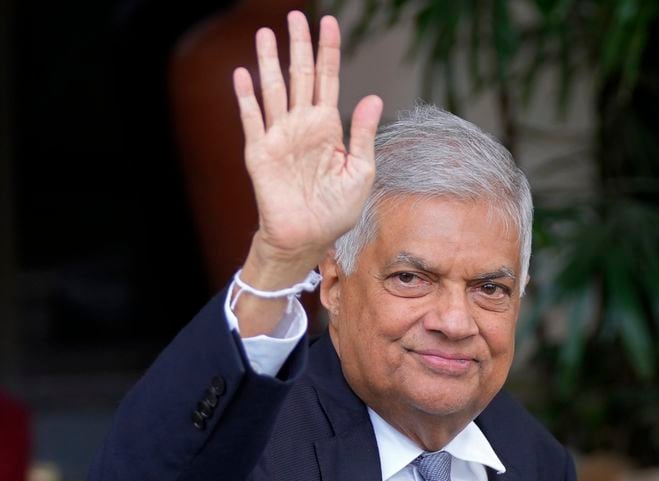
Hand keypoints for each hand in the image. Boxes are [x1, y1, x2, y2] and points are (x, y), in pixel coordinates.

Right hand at [233, 12, 382, 274]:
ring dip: (269, 62)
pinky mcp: (260, 153)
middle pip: (300, 76)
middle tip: (295, 16)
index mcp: (328, 128)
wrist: (308, 238)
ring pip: (273, 90)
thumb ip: (362, 134)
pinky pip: (252, 120)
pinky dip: (246, 97)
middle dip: (298, 46)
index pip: (328, 80)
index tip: (330, 24)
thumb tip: (373, 97)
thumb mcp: (360, 172)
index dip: (328, 52)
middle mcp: (302, 125)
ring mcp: (280, 136)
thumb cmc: (336, 210)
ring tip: (265, 34)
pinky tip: (242, 74)